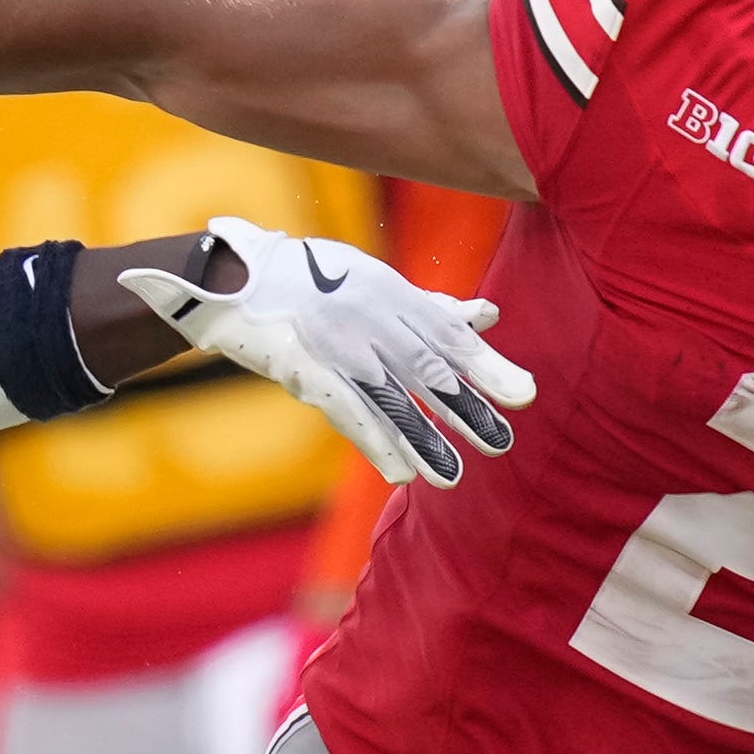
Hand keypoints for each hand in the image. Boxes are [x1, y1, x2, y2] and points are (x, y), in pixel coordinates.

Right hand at [120, 214, 530, 487]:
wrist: (229, 277)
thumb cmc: (308, 277)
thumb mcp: (374, 281)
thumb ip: (432, 306)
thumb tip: (487, 315)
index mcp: (387, 290)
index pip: (446, 333)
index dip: (486, 365)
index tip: (524, 395)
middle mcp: (367, 315)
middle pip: (425, 367)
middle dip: (465, 408)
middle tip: (500, 443)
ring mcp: (336, 343)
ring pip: (388, 397)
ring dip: (422, 439)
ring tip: (453, 476)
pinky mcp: (304, 368)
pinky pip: (346, 411)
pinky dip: (374, 442)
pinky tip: (399, 473)